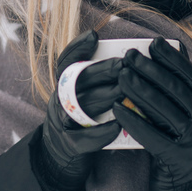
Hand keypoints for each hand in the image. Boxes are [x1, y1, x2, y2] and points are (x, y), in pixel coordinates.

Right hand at [39, 30, 121, 190]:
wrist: (59, 155)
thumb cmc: (82, 119)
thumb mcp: (83, 94)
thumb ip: (99, 79)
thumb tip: (131, 59)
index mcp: (65, 85)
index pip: (66, 61)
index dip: (78, 47)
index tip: (94, 35)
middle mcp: (61, 100)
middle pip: (79, 80)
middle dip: (103, 70)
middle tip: (125, 64)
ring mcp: (62, 122)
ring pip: (82, 106)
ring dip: (105, 97)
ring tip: (125, 92)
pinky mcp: (69, 145)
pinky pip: (83, 138)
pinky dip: (100, 132)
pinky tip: (118, 126)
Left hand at [113, 37, 191, 190]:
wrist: (185, 190)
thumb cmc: (177, 145)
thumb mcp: (182, 117)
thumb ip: (174, 93)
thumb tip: (164, 58)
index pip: (190, 76)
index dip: (172, 58)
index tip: (153, 42)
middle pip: (176, 90)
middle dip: (152, 70)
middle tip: (130, 55)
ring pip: (165, 110)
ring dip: (141, 90)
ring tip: (121, 76)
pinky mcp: (176, 158)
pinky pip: (153, 136)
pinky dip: (134, 121)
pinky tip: (116, 110)